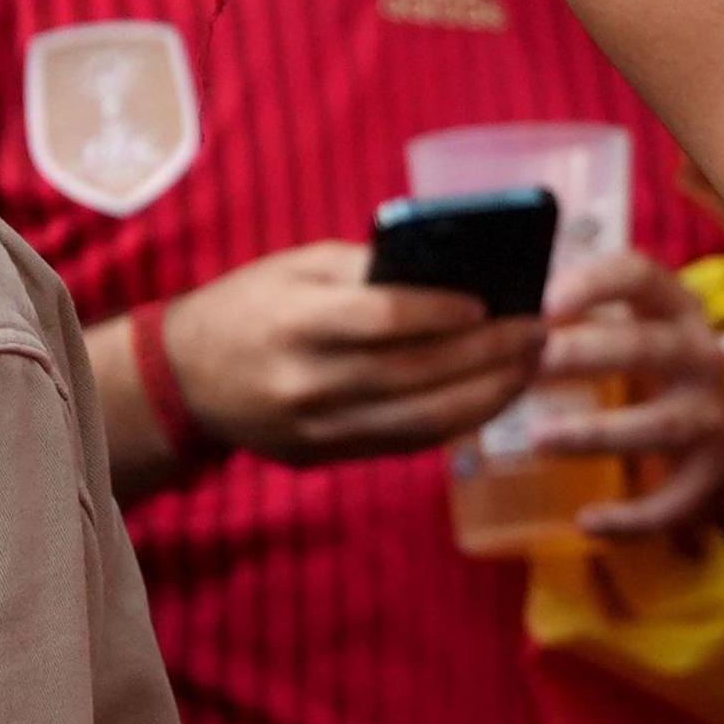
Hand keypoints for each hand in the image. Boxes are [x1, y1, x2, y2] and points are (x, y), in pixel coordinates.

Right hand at [161, 241, 542, 464]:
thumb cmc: (253, 304)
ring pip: (419, 419)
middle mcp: (304, 383)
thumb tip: (453, 272)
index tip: (490, 301)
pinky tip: (494, 396)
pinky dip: (458, 422)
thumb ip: (369, 269)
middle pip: (413, 374)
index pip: (379, 320)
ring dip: (488, 394)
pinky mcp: (325, 456)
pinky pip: (405, 443)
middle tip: (538, 329)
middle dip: (487, 353)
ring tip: (531, 364)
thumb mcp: (298, 267)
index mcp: (293, 323)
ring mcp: (314, 429)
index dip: (439, 312)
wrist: (184, 378)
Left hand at [530, 249, 723, 537]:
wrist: (722, 430)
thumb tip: (494, 307)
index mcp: (675, 308)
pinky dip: (633, 517)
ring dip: (599, 432)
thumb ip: (577, 311)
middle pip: (647, 348)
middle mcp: (701, 356)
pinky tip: (587, 522)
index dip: (594, 285)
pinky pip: (673, 500)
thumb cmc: (652, 365)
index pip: (640, 276)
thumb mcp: (632, 324)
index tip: (544, 304)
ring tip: (540, 439)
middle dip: (588, 353)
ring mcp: (711, 416)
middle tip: (531, 364)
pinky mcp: (710, 474)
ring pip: (660, 425)